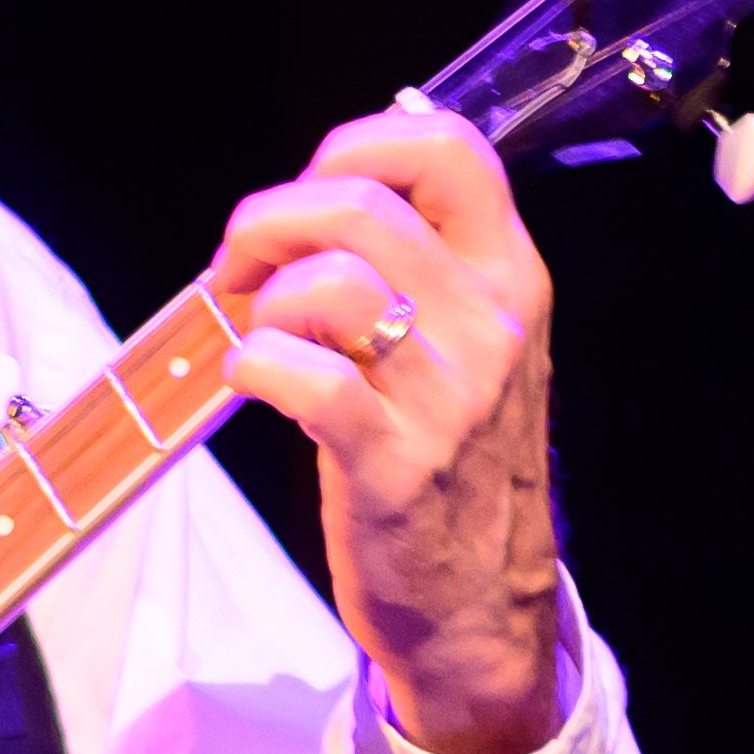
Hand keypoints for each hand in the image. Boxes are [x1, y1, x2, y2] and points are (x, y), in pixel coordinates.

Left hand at [215, 99, 567, 753]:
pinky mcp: (394, 462)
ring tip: (260, 334)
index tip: (308, 196)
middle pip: (362, 201)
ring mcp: (447, 395)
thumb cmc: (456, 465)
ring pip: (332, 280)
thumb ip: (423, 264)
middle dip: (270, 218)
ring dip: (264, 297)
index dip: (353, 145)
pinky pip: (303, 374)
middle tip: (242, 267)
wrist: (481, 608)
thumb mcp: (472, 345)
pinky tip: (250, 381)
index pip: (448, 145)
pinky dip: (252, 363)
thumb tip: (326, 188)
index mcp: (511, 276)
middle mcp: (491, 323)